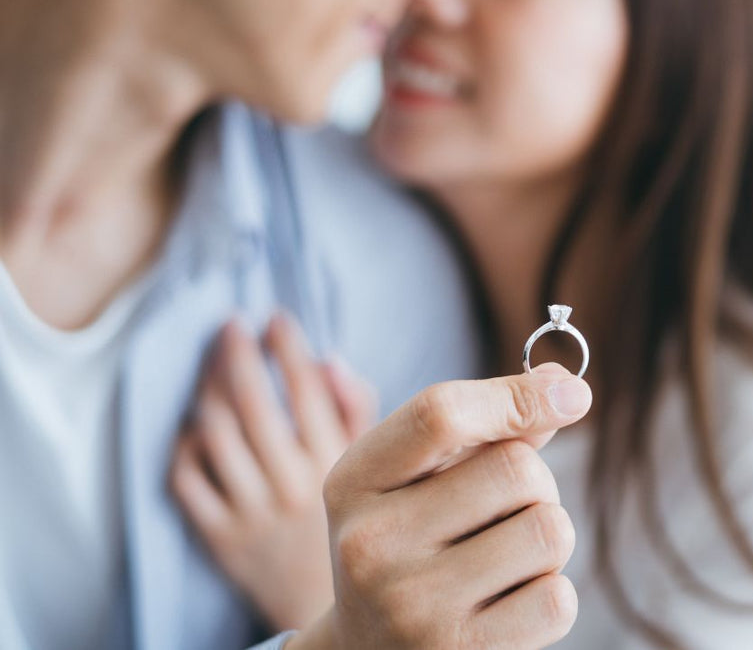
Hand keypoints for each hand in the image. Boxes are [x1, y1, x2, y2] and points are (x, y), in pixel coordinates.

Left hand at [169, 314, 377, 630]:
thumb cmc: (368, 525)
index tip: (277, 318)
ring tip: (212, 365)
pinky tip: (194, 426)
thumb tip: (329, 360)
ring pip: (215, 436)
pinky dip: (184, 446)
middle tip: (231, 327)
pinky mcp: (222, 540)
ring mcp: (255, 513)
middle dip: (237, 355)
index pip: (308, 389)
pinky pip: (188, 482)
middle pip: (253, 404)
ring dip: (207, 390)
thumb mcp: (385, 469)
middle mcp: (296, 487)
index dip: (288, 346)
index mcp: (342, 466)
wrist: (346, 617)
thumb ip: (361, 413)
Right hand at [286, 362, 592, 649]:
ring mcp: (413, 606)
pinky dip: (551, 595)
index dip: (519, 396)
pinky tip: (508, 604)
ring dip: (548, 540)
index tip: (573, 394)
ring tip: (507, 559)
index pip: (441, 414)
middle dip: (537, 484)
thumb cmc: (413, 545)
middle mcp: (371, 544)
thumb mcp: (421, 479)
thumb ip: (487, 428)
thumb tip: (564, 385)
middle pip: (517, 469)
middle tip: (505, 514)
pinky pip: (558, 598)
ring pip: (549, 530)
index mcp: (354, 482)